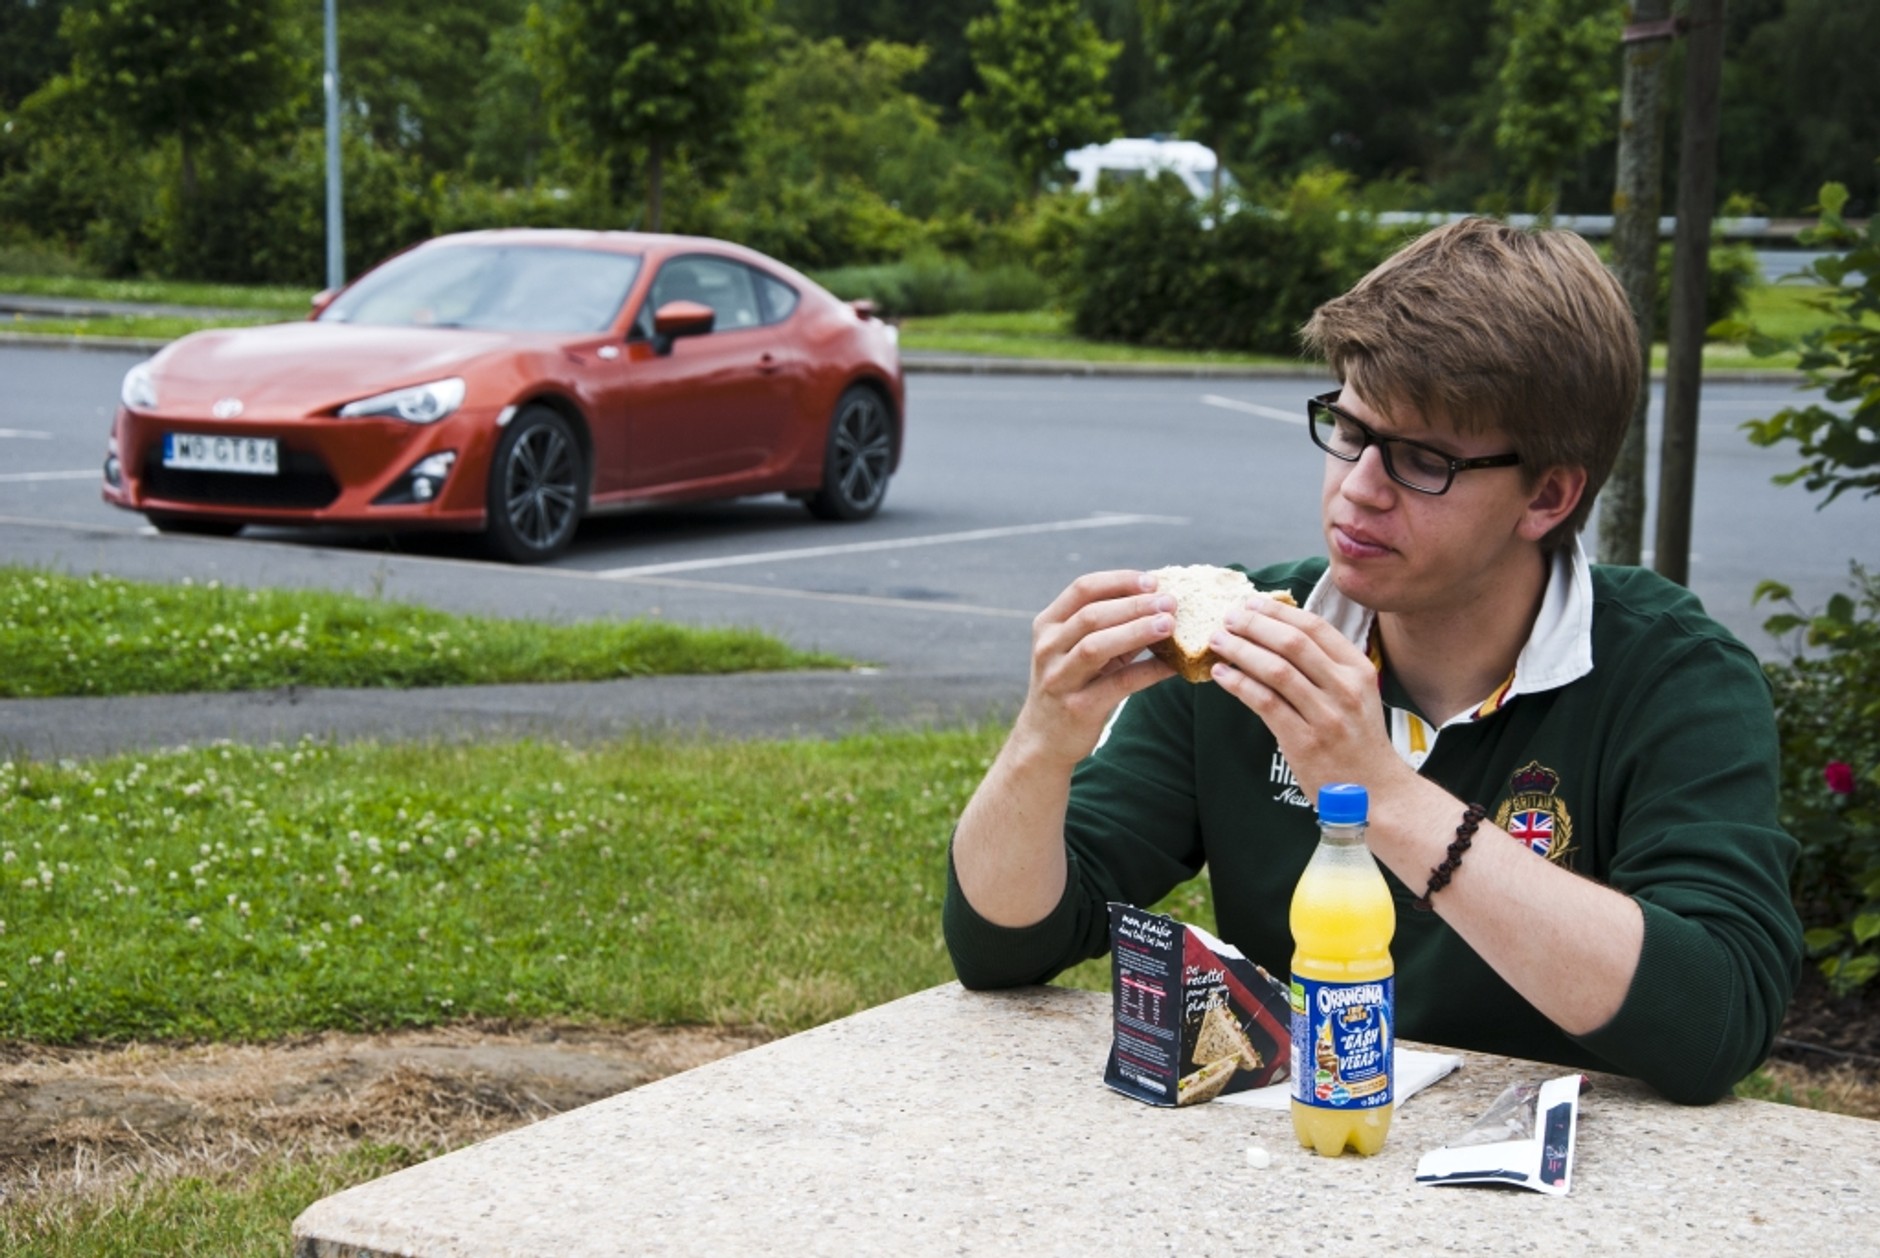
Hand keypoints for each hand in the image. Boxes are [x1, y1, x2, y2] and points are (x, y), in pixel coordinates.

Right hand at [1007, 570, 1176, 770]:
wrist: (1044, 738)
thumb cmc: (1071, 683)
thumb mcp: (1078, 649)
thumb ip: (1110, 626)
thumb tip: (1159, 603)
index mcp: (1048, 625)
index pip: (1082, 589)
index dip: (1119, 581)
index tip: (1152, 581)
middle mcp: (1048, 648)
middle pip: (1092, 615)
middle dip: (1134, 605)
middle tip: (1170, 602)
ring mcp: (1060, 678)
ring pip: (1097, 646)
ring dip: (1137, 631)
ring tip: (1169, 624)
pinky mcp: (1078, 707)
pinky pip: (1119, 683)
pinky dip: (1148, 671)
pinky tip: (1172, 666)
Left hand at [1206, 596, 1395, 802]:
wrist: (1375, 791)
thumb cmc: (1358, 739)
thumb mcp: (1357, 693)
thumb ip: (1326, 665)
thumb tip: (1279, 631)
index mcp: (1358, 670)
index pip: (1315, 627)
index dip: (1279, 611)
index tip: (1252, 603)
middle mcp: (1345, 689)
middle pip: (1292, 642)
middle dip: (1254, 625)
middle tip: (1228, 617)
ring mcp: (1326, 716)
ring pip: (1275, 670)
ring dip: (1240, 651)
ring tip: (1218, 641)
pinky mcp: (1304, 742)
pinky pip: (1265, 703)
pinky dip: (1239, 684)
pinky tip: (1221, 675)